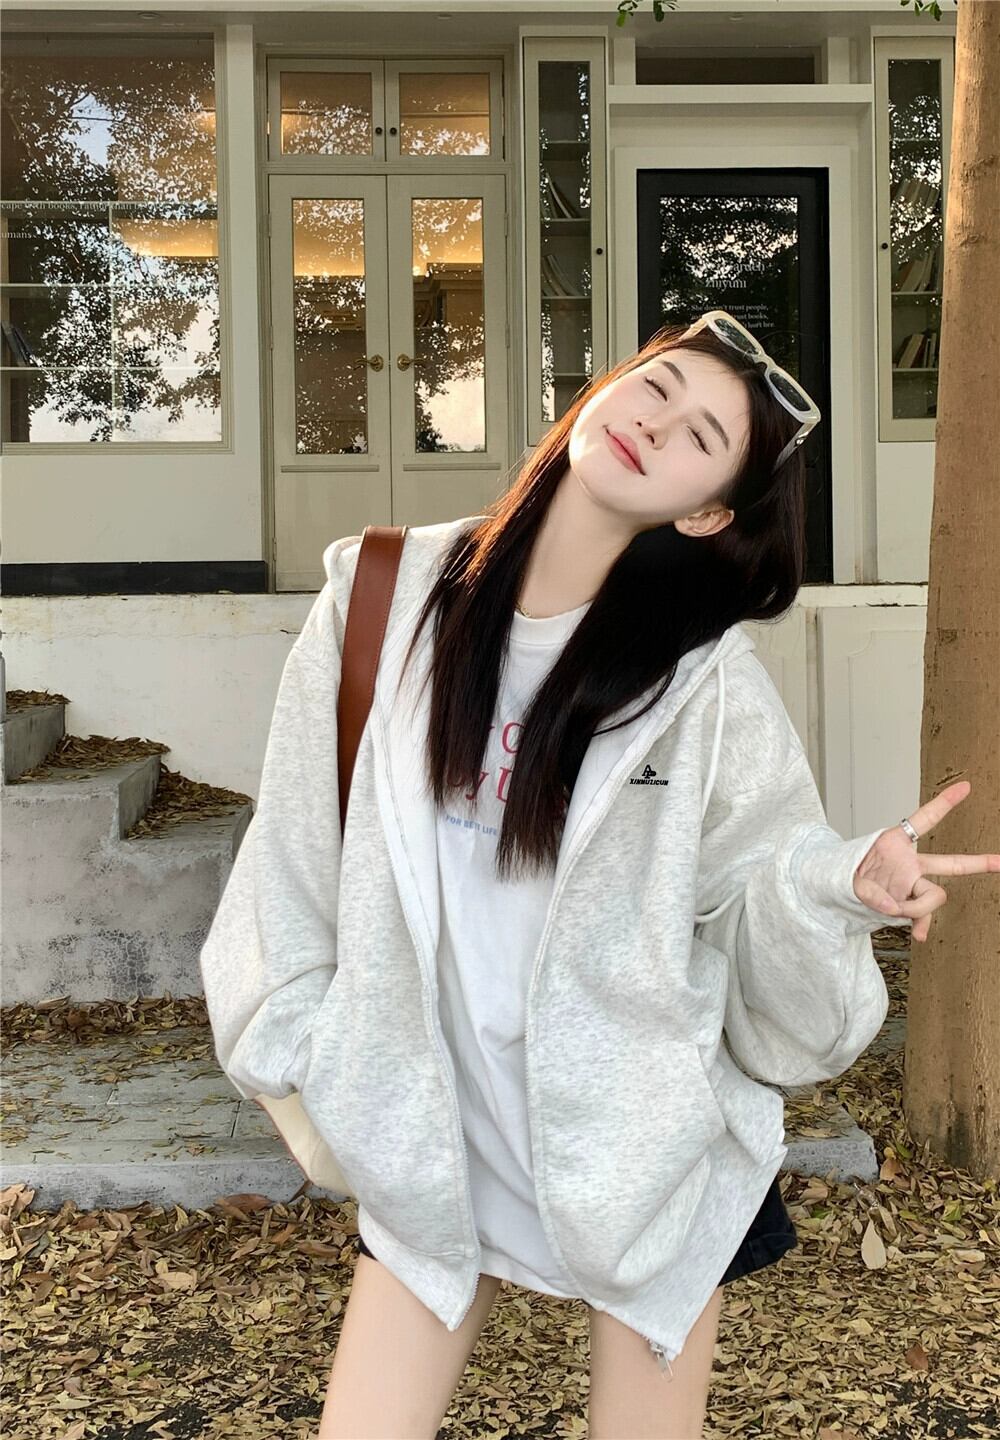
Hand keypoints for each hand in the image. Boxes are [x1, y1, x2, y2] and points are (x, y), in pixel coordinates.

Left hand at [852, 780, 999, 942]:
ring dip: (914, 908)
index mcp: (895, 843)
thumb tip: (893, 908)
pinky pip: (924, 916)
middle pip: (951, 863)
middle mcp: (910, 864)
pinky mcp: (910, 902)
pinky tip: (918, 935)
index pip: (923, 820)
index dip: (944, 803)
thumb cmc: (845, 873)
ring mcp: (912, 884)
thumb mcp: (849, 877)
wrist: (838, 890)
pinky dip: (921, 925)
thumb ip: (870, 893)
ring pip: (933, 897)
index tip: (965, 786)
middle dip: (979, 862)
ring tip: (891, 910)